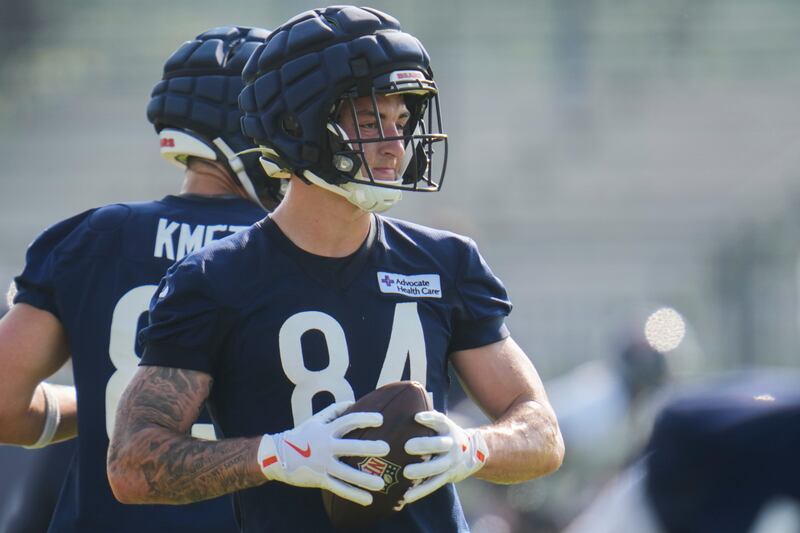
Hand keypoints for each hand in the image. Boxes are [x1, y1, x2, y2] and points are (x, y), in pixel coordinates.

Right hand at [257, 401, 389, 505]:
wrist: (276, 456)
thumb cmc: (301, 435)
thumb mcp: (315, 420)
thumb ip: (334, 411)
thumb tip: (353, 402)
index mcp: (326, 430)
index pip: (349, 421)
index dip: (365, 419)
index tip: (381, 420)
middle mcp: (326, 446)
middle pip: (351, 447)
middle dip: (369, 447)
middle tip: (387, 448)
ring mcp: (323, 464)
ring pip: (346, 473)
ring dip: (364, 479)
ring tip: (382, 484)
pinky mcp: (320, 479)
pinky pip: (339, 488)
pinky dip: (354, 495)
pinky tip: (368, 500)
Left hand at [402, 410, 488, 503]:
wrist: (475, 453)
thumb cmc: (448, 435)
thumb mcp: (444, 424)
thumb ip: (429, 417)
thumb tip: (405, 401)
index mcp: (449, 428)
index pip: (440, 420)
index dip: (429, 418)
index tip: (417, 417)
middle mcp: (452, 445)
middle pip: (440, 445)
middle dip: (424, 445)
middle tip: (407, 446)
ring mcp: (451, 462)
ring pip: (437, 468)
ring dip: (422, 471)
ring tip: (406, 473)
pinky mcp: (448, 477)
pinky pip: (433, 485)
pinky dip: (420, 491)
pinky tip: (406, 496)